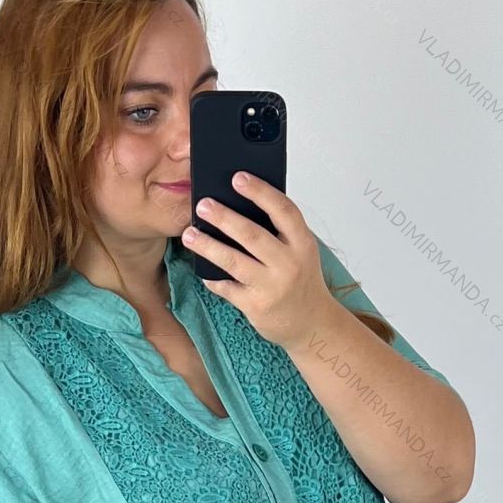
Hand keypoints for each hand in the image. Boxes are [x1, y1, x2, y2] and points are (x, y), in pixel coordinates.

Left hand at [183, 171, 331, 349]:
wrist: (312, 324)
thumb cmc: (302, 281)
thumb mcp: (301, 252)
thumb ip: (280, 232)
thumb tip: (241, 204)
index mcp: (302, 243)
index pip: (283, 211)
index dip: (260, 192)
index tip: (238, 178)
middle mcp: (289, 264)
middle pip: (252, 235)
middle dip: (224, 217)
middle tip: (202, 205)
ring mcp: (272, 286)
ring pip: (234, 261)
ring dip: (208, 246)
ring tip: (190, 235)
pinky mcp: (257, 306)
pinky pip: (228, 288)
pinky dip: (213, 279)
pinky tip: (203, 272)